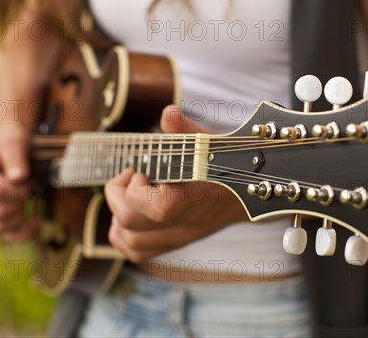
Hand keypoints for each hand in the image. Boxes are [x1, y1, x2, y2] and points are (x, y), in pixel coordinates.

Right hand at [0, 123, 37, 241]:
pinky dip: (21, 233)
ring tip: (26, 195)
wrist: (9, 143)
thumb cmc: (11, 141)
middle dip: (21, 200)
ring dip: (20, 213)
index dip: (20, 188)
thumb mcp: (14, 141)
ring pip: (1, 226)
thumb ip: (15, 156)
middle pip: (1, 211)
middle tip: (28, 184)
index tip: (27, 177)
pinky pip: (3, 234)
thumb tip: (18, 177)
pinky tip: (35, 223)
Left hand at [105, 105, 248, 262]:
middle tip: (129, 177)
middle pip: (134, 224)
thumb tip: (169, 114)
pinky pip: (139, 253)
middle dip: (118, 196)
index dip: (137, 190)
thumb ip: (186, 130)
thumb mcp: (211, 144)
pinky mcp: (177, 243)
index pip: (159, 207)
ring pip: (132, 242)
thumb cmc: (228, 165)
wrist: (251, 195)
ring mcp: (182, 236)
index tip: (140, 170)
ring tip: (126, 195)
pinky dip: (123, 237)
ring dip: (117, 218)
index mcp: (199, 196)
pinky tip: (128, 217)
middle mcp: (189, 222)